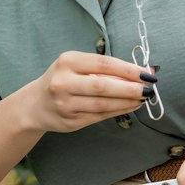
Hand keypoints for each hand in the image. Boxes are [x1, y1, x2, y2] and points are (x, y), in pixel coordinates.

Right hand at [20, 51, 155, 133]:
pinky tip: (131, 106)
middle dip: (130, 88)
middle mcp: (63, 83)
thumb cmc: (63, 80)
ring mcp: (65, 104)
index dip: (127, 69)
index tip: (147, 72)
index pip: (103, 64)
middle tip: (149, 88)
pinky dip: (119, 111)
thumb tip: (142, 71)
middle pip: (103, 86)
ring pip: (103, 105)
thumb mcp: (77, 66)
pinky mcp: (70, 121)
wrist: (35, 105)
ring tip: (143, 98)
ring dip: (127, 102)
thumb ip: (105, 68)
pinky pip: (100, 116)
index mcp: (67, 62)